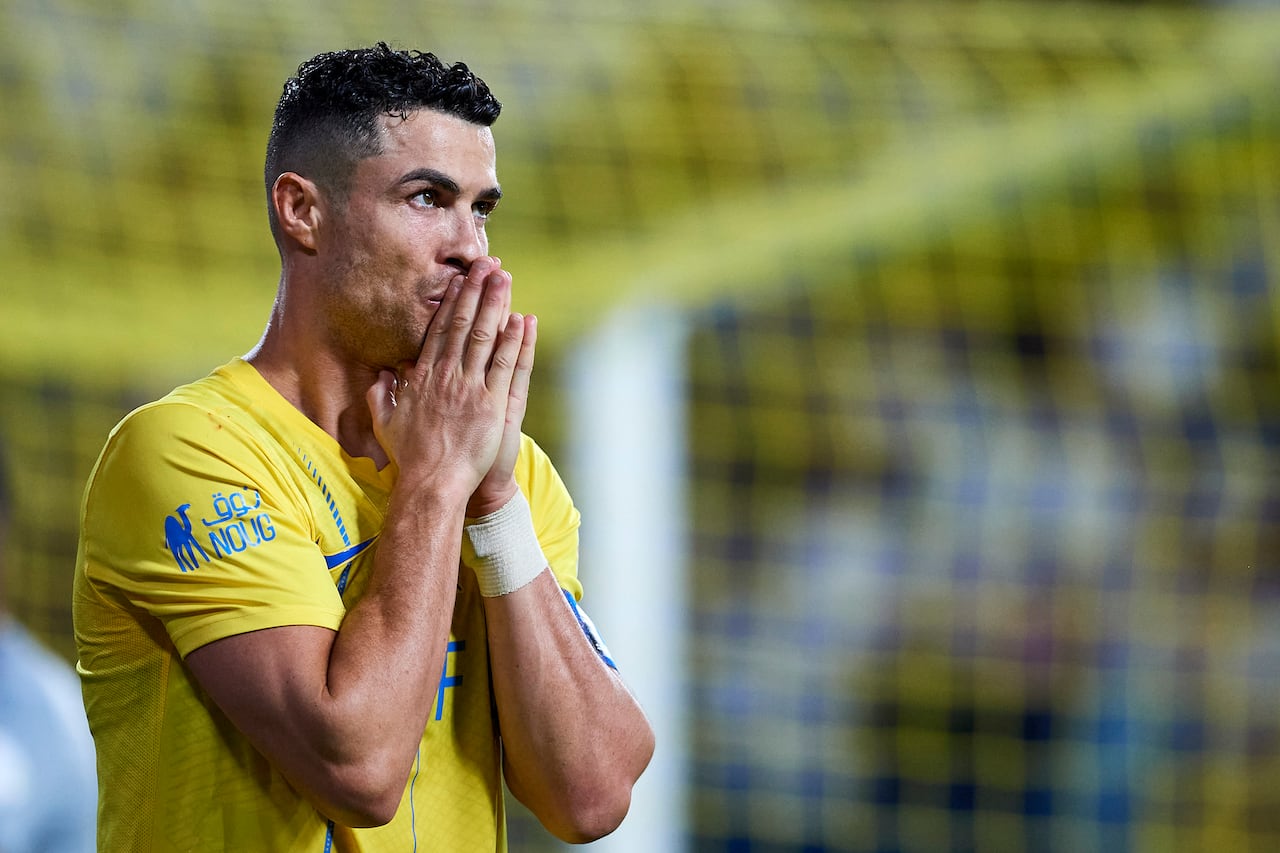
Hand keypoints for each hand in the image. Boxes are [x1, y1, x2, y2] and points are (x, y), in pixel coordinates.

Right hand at [365, 258, 528, 501]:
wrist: (431, 484)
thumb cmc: (410, 458)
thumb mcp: (386, 423)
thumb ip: (382, 395)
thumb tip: (380, 375)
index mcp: (424, 378)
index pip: (439, 331)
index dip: (452, 303)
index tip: (460, 280)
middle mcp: (446, 377)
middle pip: (463, 325)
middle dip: (475, 291)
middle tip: (486, 264)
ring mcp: (470, 389)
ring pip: (485, 337)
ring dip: (495, 305)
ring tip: (504, 278)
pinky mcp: (492, 405)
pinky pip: (505, 366)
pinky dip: (513, 341)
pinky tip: (521, 319)